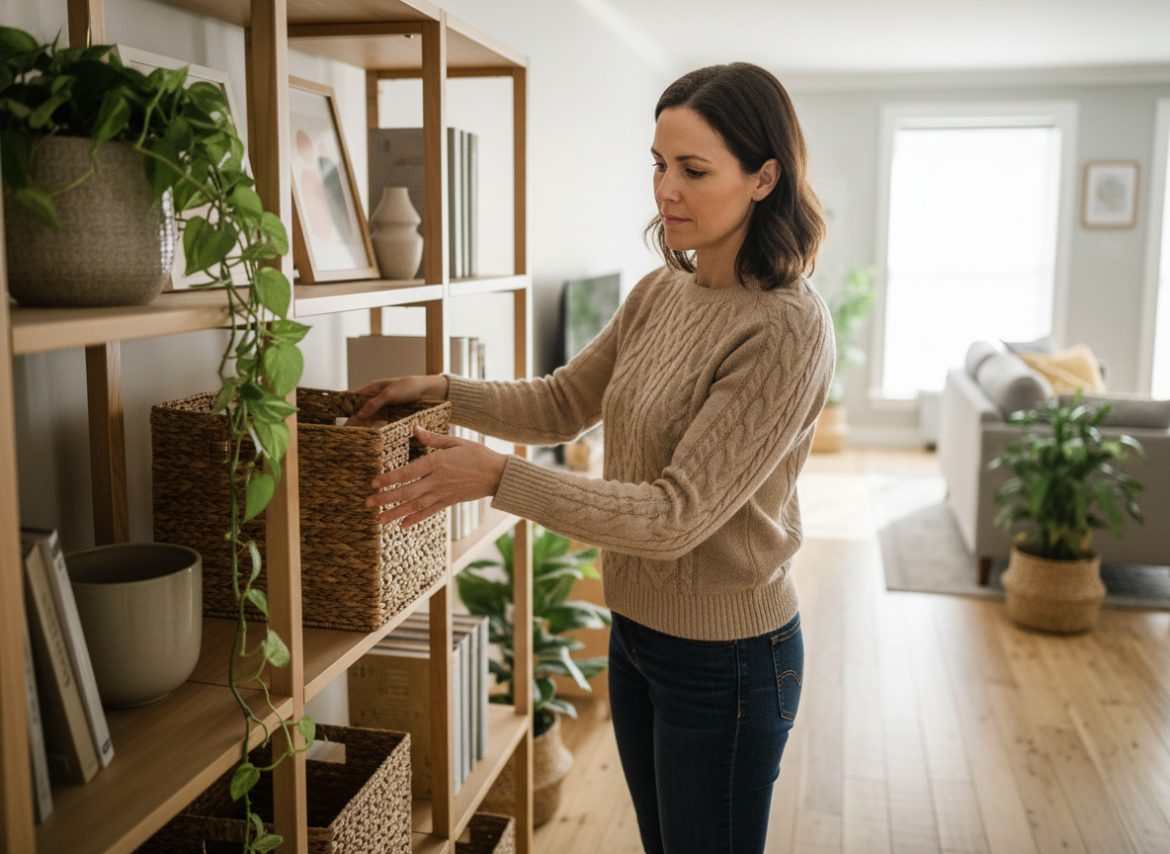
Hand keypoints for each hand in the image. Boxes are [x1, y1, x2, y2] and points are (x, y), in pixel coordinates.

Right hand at [348, 375, 447, 426]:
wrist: (429, 391)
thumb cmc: (409, 388)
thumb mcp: (389, 394)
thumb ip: (374, 404)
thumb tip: (358, 415)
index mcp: (372, 389)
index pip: (353, 399)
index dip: (345, 408)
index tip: (338, 420)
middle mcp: (376, 398)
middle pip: (360, 410)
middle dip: (353, 421)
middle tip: (344, 434)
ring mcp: (384, 407)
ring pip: (369, 418)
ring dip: (363, 426)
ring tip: (355, 438)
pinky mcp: (392, 414)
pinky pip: (379, 422)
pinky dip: (374, 428)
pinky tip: (370, 436)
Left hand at [365, 423, 507, 527]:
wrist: (497, 474)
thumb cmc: (477, 454)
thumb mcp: (455, 441)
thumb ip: (432, 438)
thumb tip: (414, 427)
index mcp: (437, 463)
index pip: (408, 472)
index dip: (390, 479)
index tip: (374, 483)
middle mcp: (437, 481)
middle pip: (407, 492)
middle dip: (386, 499)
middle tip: (368, 503)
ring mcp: (443, 494)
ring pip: (415, 505)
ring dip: (395, 513)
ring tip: (378, 519)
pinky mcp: (448, 502)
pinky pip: (429, 512)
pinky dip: (415, 519)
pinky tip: (402, 525)